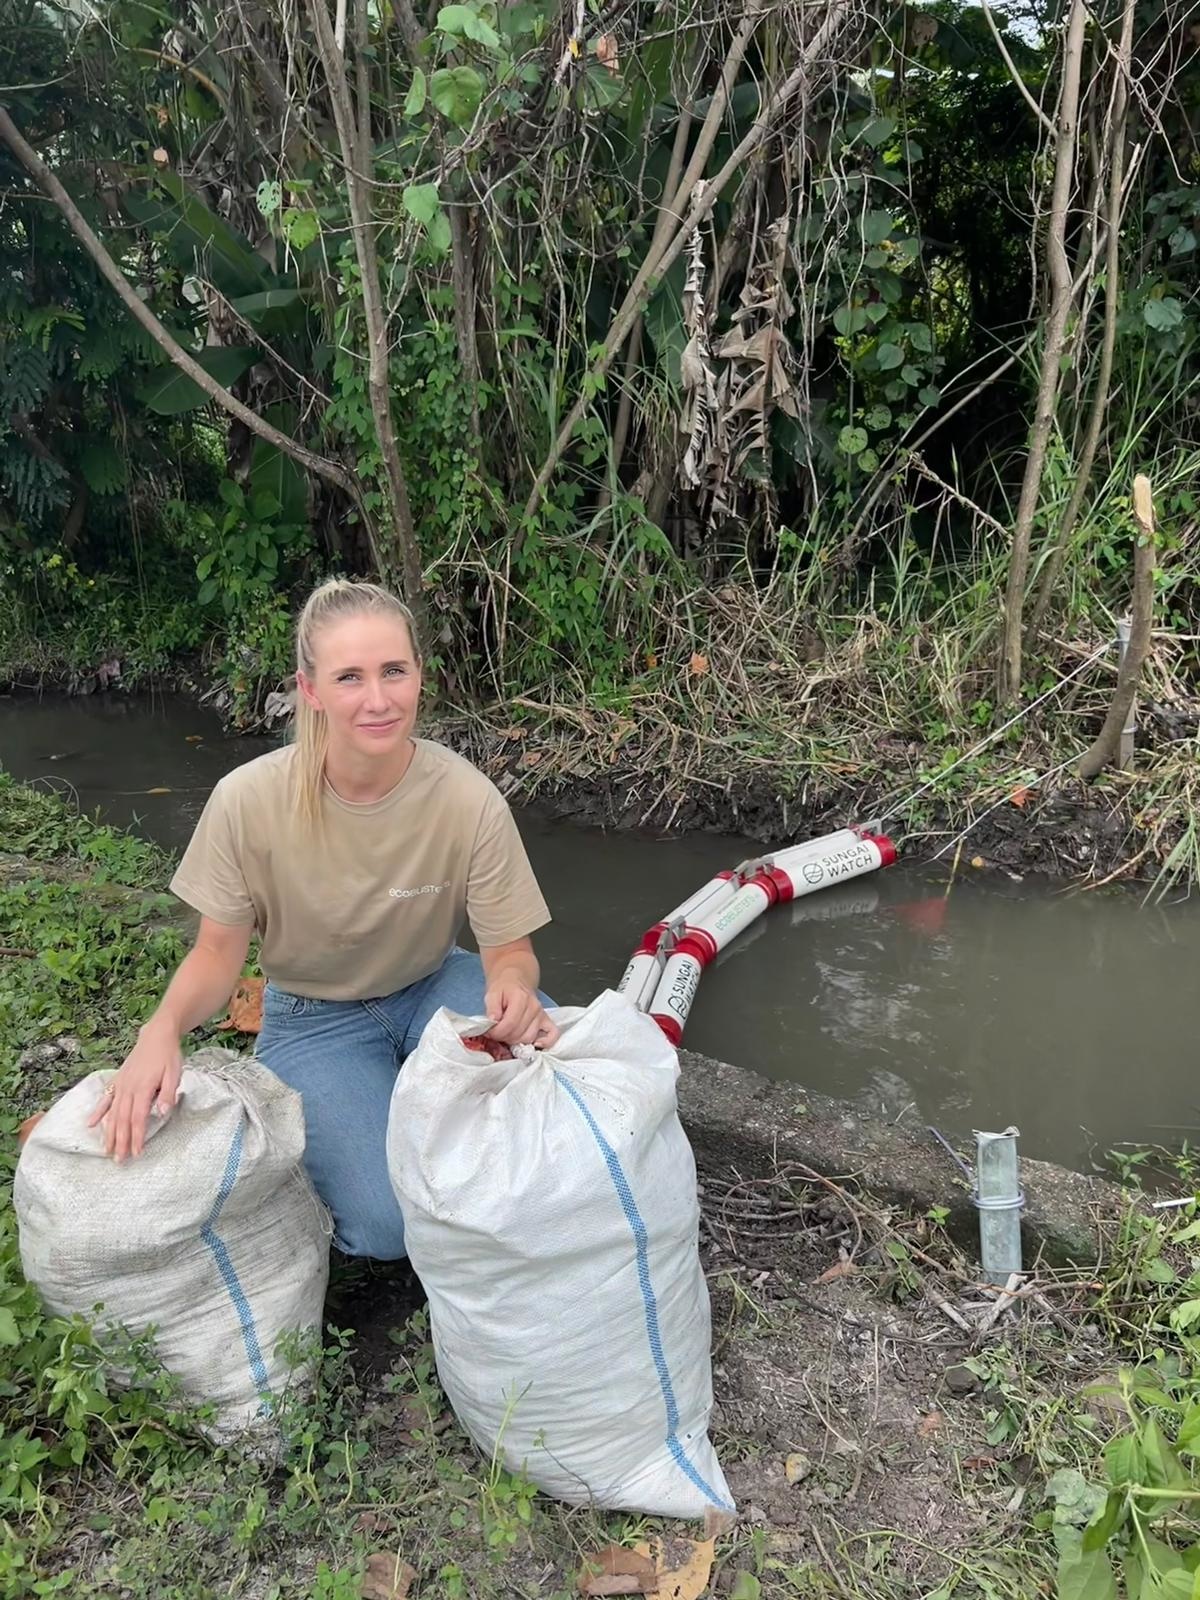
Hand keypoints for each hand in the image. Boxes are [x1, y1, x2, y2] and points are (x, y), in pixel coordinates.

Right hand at [87, 1017, 182, 1161]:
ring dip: (109, 1133)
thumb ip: (168, 1093)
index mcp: (144, 1088)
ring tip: (106, 1150)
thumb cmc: (168, 1056)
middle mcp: (128, 1089)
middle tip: (118, 1161)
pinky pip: (105, 1099)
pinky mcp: (117, 1082)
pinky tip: (90, 1125)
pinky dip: (97, 1112)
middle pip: (123, 1120)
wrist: (157, 1036)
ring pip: (112, 1113)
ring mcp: (120, 1085)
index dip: (137, 1137)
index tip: (136, 1153)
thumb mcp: (175, 1073)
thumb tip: (162, 1112)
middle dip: (120, 1142)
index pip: (139, 1118)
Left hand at [483, 977, 559, 1047]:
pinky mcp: (546, 1020)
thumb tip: (493, 1021)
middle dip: (504, 1037)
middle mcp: (534, 1007)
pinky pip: (552, 1035)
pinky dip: (545, 1042)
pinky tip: (532, 1042)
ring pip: (530, 1038)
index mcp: (520, 998)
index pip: (510, 1024)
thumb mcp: (492, 994)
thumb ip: (491, 1008)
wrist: (515, 981)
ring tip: (508, 1034)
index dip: (498, 1032)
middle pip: (520, 1034)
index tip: (490, 1032)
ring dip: (517, 1041)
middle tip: (497, 1033)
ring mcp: (541, 1014)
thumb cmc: (504, 989)